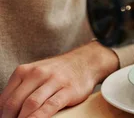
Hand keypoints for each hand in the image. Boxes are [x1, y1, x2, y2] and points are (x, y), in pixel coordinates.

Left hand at [0, 42, 117, 117]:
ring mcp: (54, 81)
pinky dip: (39, 117)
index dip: (2, 113)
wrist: (85, 61)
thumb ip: (21, 89)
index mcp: (24, 71)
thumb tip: (6, 111)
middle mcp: (38, 73)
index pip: (5, 97)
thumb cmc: (57, 72)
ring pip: (31, 104)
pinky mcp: (68, 90)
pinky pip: (50, 106)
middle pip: (15, 102)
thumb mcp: (35, 74)